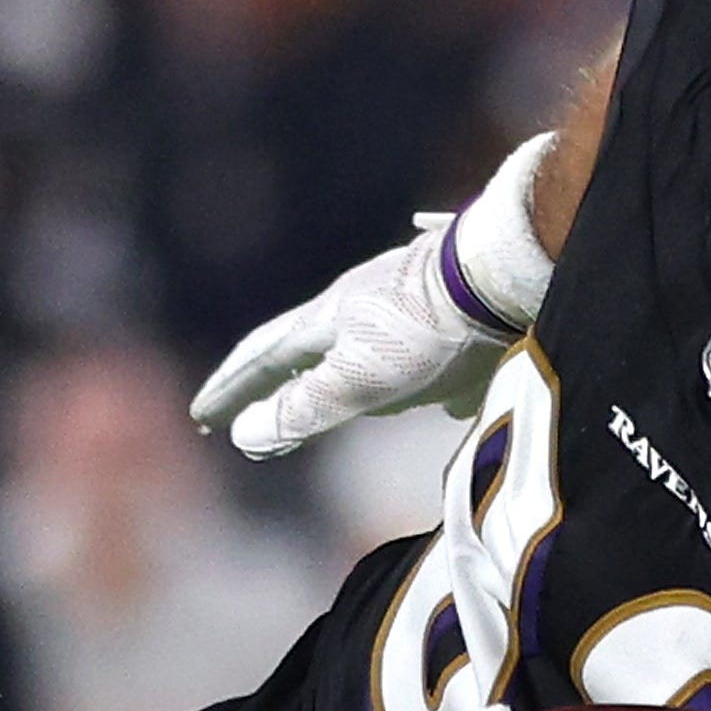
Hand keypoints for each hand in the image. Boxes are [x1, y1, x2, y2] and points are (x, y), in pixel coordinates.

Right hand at [188, 132, 555, 459]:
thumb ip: (302, 409)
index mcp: (326, 320)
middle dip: (270, 378)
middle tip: (247, 402)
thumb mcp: (357, 381)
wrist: (507, 275)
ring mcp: (402, 301)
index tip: (204, 417)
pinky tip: (442, 397)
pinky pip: (416, 351)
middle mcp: (356, 304)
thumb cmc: (427, 333)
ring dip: (333, 373)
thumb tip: (244, 435)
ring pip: (355, 343)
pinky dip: (408, 379)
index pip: (260, 357)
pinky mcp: (447, 308)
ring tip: (332, 396)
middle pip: (300, 344)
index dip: (230, 390)